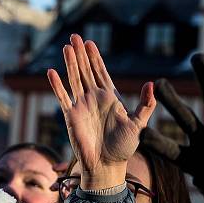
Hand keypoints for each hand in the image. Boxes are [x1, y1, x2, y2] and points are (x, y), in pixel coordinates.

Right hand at [47, 34, 154, 189]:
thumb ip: (146, 104)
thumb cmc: (124, 147)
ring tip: (66, 47)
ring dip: (70, 63)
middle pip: (85, 70)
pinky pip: (62, 96)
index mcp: (110, 97)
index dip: (95, 57)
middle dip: (80, 53)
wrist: (107, 166)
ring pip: (74, 79)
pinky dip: (56, 85)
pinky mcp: (71, 116)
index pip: (100, 72)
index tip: (90, 42)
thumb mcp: (139, 124)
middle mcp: (94, 98)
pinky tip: (51, 72)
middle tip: (75, 35)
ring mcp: (81, 105)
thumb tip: (152, 83)